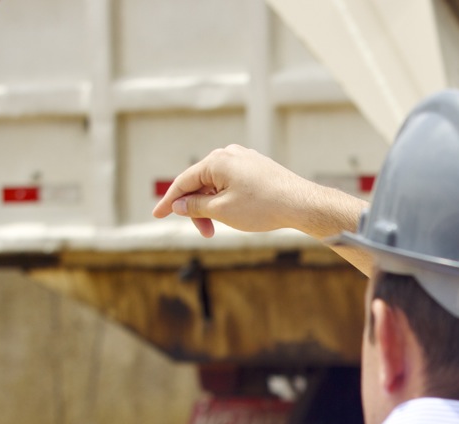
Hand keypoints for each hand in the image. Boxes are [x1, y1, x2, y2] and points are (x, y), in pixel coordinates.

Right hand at [152, 144, 356, 238]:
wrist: (301, 204)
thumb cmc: (263, 207)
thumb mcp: (222, 210)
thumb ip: (195, 206)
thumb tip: (179, 204)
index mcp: (216, 160)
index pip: (184, 181)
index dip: (169, 201)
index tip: (157, 216)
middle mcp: (229, 154)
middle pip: (201, 183)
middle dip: (198, 209)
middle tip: (207, 233)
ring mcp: (245, 159)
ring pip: (217, 184)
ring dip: (213, 206)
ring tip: (223, 226)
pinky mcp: (258, 168)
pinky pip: (233, 183)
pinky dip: (227, 199)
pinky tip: (236, 215)